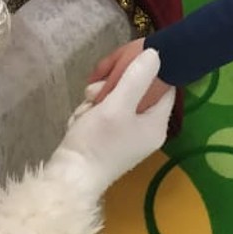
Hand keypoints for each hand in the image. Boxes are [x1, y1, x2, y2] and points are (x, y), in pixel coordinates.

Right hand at [61, 47, 174, 189]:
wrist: (68, 180)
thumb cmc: (97, 143)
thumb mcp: (117, 105)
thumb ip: (137, 77)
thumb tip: (155, 54)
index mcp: (156, 124)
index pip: (164, 86)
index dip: (149, 69)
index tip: (129, 58)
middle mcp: (145, 129)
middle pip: (137, 90)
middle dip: (112, 86)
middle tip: (93, 91)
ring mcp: (126, 134)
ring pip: (116, 99)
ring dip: (97, 99)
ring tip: (85, 111)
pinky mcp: (109, 138)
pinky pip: (104, 113)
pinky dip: (91, 113)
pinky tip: (80, 121)